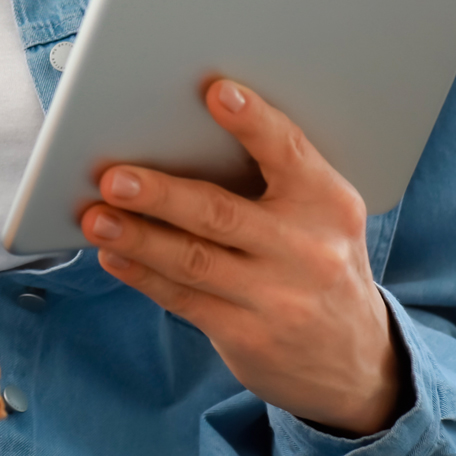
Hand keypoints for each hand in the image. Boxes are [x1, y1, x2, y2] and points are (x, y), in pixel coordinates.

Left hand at [80, 80, 402, 435]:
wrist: (359, 363)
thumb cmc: (321, 260)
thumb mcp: (324, 216)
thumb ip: (276, 177)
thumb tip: (184, 131)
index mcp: (329, 203)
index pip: (289, 152)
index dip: (253, 122)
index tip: (217, 91)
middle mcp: (307, 250)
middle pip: (221, 213)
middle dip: (161, 194)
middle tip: (114, 176)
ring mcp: (278, 298)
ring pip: (192, 260)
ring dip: (137, 237)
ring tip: (96, 218)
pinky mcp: (249, 337)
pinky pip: (184, 299)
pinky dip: (143, 275)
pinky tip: (114, 256)